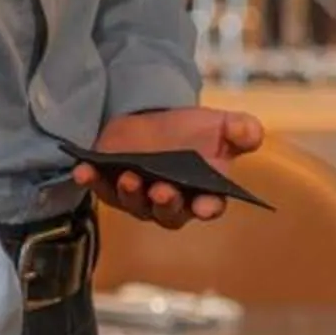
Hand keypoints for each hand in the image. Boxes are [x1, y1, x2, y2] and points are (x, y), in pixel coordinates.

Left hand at [70, 106, 261, 228]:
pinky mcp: (110, 185)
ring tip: (130, 176)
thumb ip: (240, 130)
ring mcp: (138, 197)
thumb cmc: (193, 132)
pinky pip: (100, 188)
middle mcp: (170, 204)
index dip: (206, 207)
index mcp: (203, 194)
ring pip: (134, 204)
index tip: (204, 205)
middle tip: (163, 189)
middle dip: (166, 203)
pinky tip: (85, 169)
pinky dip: (92, 180)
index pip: (208, 207)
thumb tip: (250, 132)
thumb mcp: (221, 126)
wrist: (156, 121)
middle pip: (168, 213)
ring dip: (130, 193)